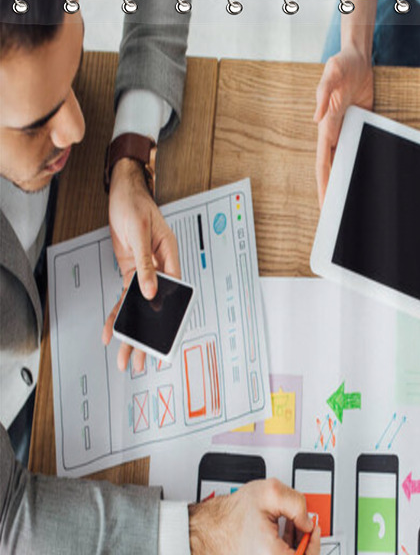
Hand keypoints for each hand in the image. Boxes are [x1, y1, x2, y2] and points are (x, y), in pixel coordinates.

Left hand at [101, 158, 180, 372]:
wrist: (122, 193)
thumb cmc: (137, 205)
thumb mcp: (139, 232)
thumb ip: (146, 264)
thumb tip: (149, 290)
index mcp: (171, 260)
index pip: (172, 295)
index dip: (167, 319)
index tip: (161, 340)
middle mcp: (160, 271)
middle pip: (154, 309)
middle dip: (146, 337)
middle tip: (140, 361)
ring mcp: (146, 274)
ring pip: (139, 309)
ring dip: (132, 333)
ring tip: (127, 356)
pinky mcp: (132, 274)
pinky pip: (125, 299)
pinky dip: (118, 315)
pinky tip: (112, 331)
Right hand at [188, 478, 320, 554]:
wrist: (210, 533)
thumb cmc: (233, 518)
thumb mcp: (270, 493)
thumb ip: (298, 504)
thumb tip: (308, 523)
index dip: (314, 545)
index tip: (310, 530)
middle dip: (310, 553)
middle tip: (302, 533)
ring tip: (292, 539)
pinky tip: (284, 544)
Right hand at [314, 46, 373, 206]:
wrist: (357, 58)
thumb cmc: (343, 63)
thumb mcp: (333, 72)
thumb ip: (324, 92)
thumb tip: (317, 117)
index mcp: (327, 126)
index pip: (323, 162)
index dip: (323, 185)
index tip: (324, 204)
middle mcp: (333, 131)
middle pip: (330, 169)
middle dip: (329, 192)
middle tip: (333, 215)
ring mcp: (344, 131)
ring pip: (341, 163)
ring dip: (341, 184)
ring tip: (345, 206)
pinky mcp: (356, 127)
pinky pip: (354, 151)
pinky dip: (354, 167)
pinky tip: (359, 181)